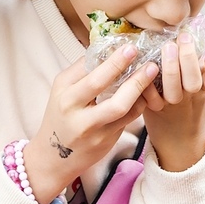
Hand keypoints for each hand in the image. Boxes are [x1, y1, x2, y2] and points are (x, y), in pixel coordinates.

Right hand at [23, 45, 158, 203]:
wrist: (54, 156)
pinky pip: (128, 119)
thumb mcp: (61, 90)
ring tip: (151, 72)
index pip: (89, 74)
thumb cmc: (60, 115)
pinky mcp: (106, 141)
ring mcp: (93, 129)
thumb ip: (80, 71)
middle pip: (105, 90)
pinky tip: (147, 92)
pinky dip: (139, 104)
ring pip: (121, 107)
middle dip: (126, 70)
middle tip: (144, 57)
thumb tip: (105, 48)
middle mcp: (77, 113)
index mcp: (65, 95)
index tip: (129, 47)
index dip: (111, 60)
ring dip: (139, 88)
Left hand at [141, 33, 204, 170]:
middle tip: (182, 38)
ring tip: (167, 47)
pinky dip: (146, 82)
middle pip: (193, 80)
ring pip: (173, 89)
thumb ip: (204, 66)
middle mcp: (191, 97)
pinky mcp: (153, 109)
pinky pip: (150, 96)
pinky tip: (142, 67)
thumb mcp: (204, 85)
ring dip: (170, 68)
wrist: (177, 136)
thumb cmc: (190, 100)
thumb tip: (194, 36)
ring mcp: (172, 104)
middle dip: (188, 58)